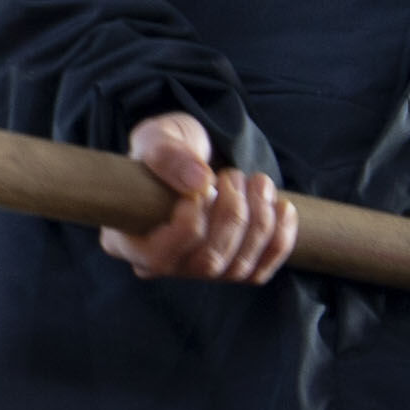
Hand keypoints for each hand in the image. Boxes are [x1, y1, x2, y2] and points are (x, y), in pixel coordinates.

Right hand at [103, 112, 296, 284]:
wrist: (191, 157)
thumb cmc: (164, 150)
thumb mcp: (157, 138)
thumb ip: (168, 155)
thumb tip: (200, 181)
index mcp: (126, 240)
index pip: (159, 255)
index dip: (189, 223)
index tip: (202, 186)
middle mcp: (160, 265)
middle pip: (205, 264)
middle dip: (232, 216)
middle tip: (233, 175)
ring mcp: (196, 272)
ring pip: (235, 269)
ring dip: (259, 222)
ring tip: (258, 181)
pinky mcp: (229, 269)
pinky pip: (259, 272)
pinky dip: (279, 240)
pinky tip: (283, 207)